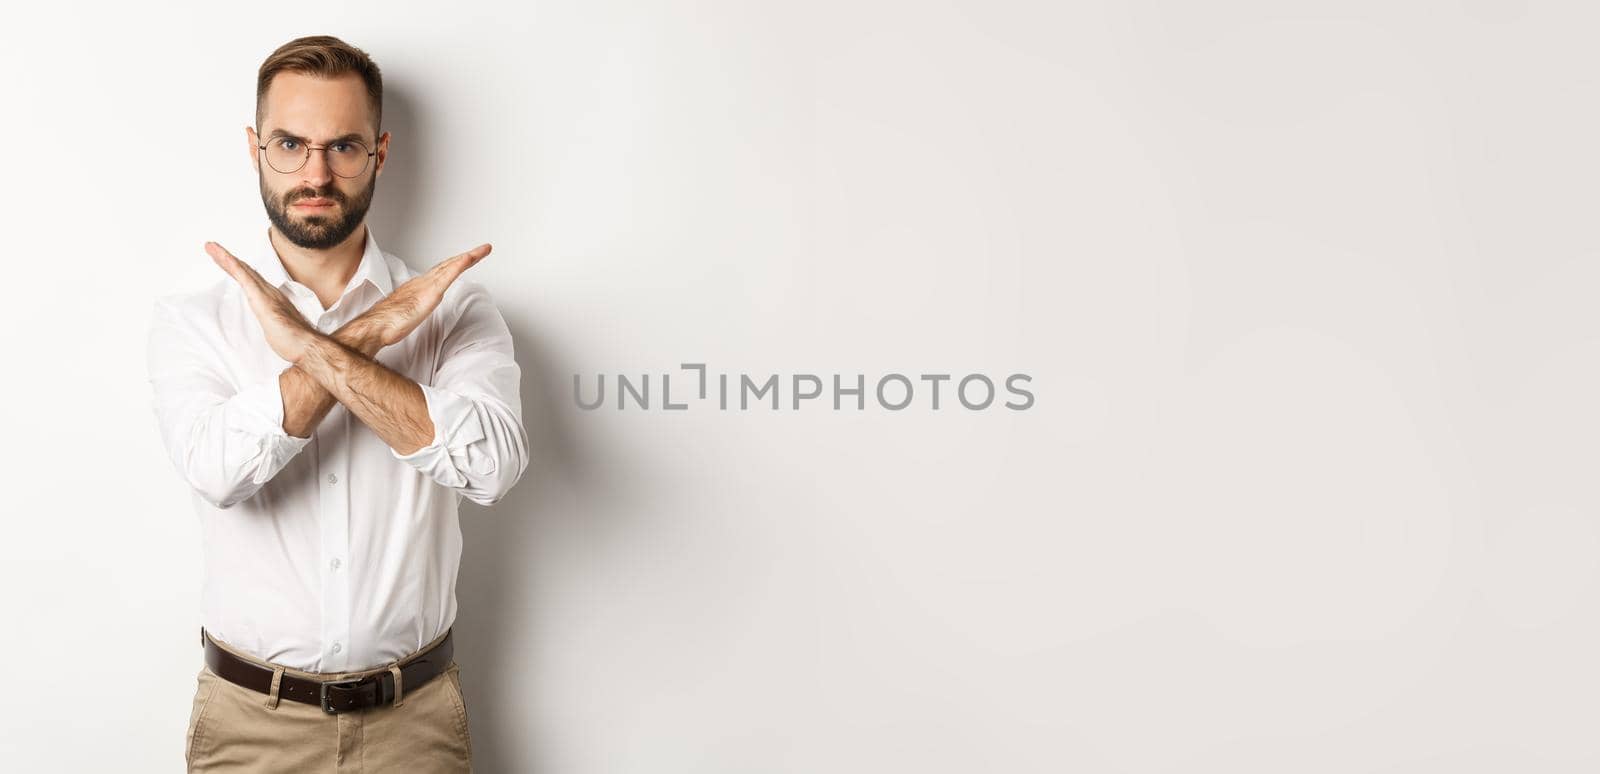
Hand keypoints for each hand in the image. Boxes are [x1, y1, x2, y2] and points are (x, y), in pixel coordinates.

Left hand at [205, 241, 316, 362]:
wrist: (307, 346)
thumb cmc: (296, 343)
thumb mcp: (281, 335)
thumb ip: (278, 329)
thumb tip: (283, 336)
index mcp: (272, 300)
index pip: (251, 282)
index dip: (238, 271)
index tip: (226, 262)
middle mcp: (269, 292)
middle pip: (245, 272)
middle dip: (228, 260)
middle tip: (212, 248)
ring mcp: (265, 294)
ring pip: (242, 271)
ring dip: (225, 258)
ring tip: (211, 247)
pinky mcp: (260, 297)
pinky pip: (244, 277)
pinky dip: (232, 266)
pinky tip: (223, 258)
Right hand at [355, 243, 491, 347]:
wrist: (376, 326)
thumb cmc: (386, 323)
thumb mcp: (404, 316)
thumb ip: (409, 311)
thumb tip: (409, 315)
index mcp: (417, 287)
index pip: (440, 272)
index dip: (455, 265)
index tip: (468, 259)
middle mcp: (422, 282)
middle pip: (448, 265)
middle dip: (467, 257)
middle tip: (483, 250)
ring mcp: (427, 286)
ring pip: (451, 266)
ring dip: (469, 257)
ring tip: (484, 250)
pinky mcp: (430, 293)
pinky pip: (448, 276)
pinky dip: (460, 265)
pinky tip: (469, 258)